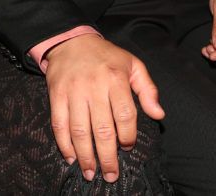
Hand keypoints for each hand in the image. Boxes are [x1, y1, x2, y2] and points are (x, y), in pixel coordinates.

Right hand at [45, 34, 164, 182]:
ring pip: (80, 131)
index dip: (128, 136)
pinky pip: (59, 124)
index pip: (125, 115)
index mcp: (116, 79)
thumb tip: (158, 114)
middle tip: (111, 174)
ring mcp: (73, 92)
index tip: (128, 147)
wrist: (71, 41)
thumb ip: (148, 89)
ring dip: (86, 156)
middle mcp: (94, 86)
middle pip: (102, 129)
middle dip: (107, 157)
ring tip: (91, 172)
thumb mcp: (133, 65)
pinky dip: (64, 145)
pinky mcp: (56, 95)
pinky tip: (71, 158)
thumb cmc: (106, 56)